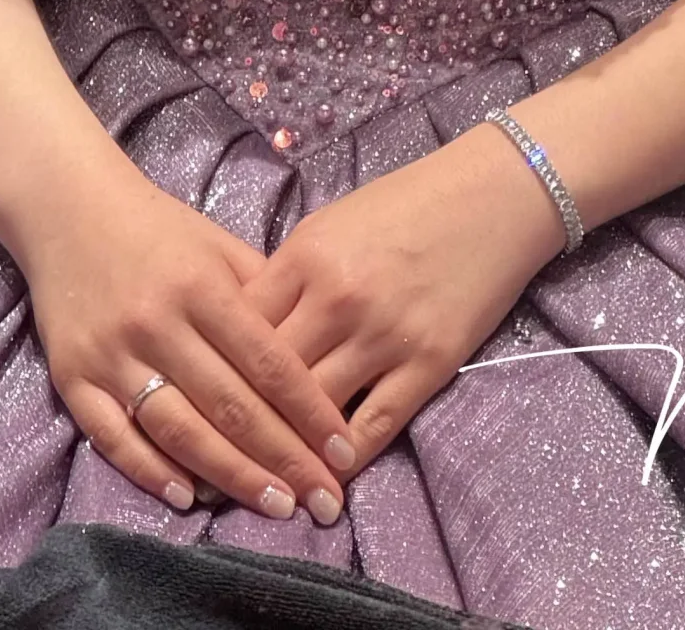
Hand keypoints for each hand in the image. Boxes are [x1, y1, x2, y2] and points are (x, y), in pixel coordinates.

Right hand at [17, 156, 357, 520]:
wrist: (68, 207)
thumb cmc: (157, 227)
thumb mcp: (218, 244)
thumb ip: (265, 294)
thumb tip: (319, 350)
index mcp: (201, 285)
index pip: (268, 362)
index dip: (310, 413)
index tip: (343, 453)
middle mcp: (158, 322)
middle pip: (230, 405)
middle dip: (284, 459)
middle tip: (324, 501)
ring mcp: (112, 353)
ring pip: (178, 429)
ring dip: (231, 476)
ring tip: (276, 506)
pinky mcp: (72, 376)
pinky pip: (113, 437)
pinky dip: (150, 471)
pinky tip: (189, 498)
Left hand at [235, 122, 569, 479]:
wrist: (491, 197)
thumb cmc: (404, 203)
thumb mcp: (329, 224)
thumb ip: (287, 276)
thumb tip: (246, 333)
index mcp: (306, 256)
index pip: (240, 328)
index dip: (212, 369)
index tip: (193, 402)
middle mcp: (337, 299)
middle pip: (269, 377)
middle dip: (238, 422)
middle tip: (211, 461)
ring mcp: (384, 335)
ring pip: (315, 410)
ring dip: (287, 452)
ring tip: (263, 487)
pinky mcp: (427, 365)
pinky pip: (374, 426)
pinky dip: (345, 459)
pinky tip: (327, 479)